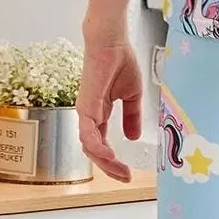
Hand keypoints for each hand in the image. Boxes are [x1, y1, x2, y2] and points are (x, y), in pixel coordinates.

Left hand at [77, 36, 142, 182]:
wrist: (112, 41)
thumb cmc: (120, 61)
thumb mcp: (132, 95)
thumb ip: (132, 117)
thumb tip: (132, 138)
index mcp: (99, 113)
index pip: (102, 144)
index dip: (113, 161)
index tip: (128, 173)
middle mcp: (90, 116)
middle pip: (94, 150)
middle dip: (109, 168)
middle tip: (125, 177)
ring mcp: (86, 112)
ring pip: (89, 146)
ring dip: (104, 162)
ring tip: (120, 170)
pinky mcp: (86, 106)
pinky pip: (88, 133)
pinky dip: (97, 147)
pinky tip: (109, 155)